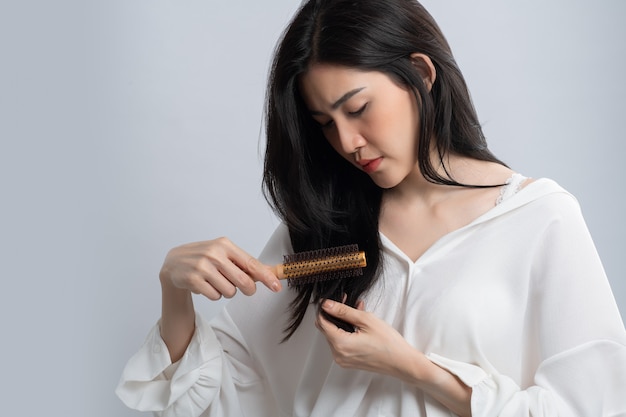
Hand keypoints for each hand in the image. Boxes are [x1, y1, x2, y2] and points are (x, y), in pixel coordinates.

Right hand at [159, 237, 281, 299]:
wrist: (174, 262)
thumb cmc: (205, 258)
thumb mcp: (223, 254)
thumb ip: (244, 263)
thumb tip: (269, 273)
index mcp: (225, 245)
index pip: (251, 263)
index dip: (266, 276)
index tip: (277, 286)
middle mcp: (214, 254)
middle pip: (243, 281)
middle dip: (247, 289)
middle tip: (246, 289)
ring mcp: (202, 267)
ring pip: (229, 291)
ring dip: (226, 291)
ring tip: (216, 282)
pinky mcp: (193, 280)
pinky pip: (215, 296)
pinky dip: (214, 294)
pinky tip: (205, 285)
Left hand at [316, 299, 428, 381]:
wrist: (402, 362)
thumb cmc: (388, 343)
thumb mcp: (366, 320)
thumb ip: (343, 311)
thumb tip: (326, 305)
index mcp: (341, 344)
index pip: (322, 322)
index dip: (325, 309)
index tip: (331, 300)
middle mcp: (338, 355)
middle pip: (326, 329)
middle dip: (334, 314)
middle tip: (346, 302)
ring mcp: (343, 360)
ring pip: (333, 336)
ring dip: (342, 322)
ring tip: (357, 312)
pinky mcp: (348, 362)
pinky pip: (341, 344)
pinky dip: (346, 332)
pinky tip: (357, 324)